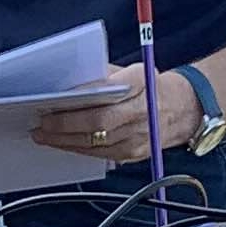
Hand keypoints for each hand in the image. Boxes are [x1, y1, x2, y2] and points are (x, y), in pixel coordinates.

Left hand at [28, 68, 201, 162]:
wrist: (184, 109)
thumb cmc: (151, 86)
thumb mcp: (130, 71)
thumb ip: (102, 77)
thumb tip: (66, 85)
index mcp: (141, 83)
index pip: (105, 92)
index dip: (79, 100)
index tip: (54, 101)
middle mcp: (141, 111)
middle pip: (97, 123)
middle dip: (64, 125)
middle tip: (41, 124)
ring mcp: (139, 136)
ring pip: (96, 143)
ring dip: (65, 141)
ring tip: (44, 135)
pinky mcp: (134, 153)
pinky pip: (100, 154)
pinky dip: (78, 149)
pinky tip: (62, 143)